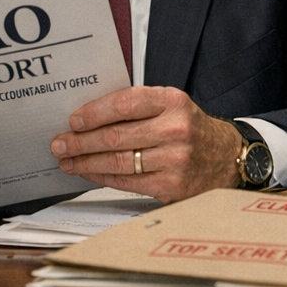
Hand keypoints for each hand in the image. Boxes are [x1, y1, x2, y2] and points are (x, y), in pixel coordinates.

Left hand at [50, 86, 242, 201]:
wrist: (226, 157)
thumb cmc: (190, 128)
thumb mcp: (171, 105)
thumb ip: (136, 106)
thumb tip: (88, 117)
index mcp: (172, 101)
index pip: (124, 104)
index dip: (94, 113)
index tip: (73, 121)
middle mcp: (175, 129)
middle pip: (115, 136)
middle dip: (80, 141)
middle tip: (59, 144)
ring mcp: (175, 159)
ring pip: (117, 161)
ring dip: (86, 163)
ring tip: (67, 161)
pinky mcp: (171, 186)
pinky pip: (127, 181)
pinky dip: (103, 177)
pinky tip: (89, 173)